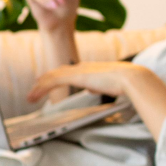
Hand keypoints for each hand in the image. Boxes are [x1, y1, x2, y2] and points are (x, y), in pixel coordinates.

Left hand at [28, 60, 165, 140]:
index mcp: (94, 71)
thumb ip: (109, 90)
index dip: (61, 77)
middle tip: (35, 89)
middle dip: (46, 80)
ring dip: (40, 87)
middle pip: (59, 72)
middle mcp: (85, 68)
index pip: (72, 73)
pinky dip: (42, 88)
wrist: (134, 80)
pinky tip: (34, 94)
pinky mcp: (77, 77)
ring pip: (53, 77)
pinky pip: (54, 81)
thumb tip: (107, 92)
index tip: (53, 83)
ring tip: (30, 96)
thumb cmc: (131, 87)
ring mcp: (80, 71)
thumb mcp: (117, 89)